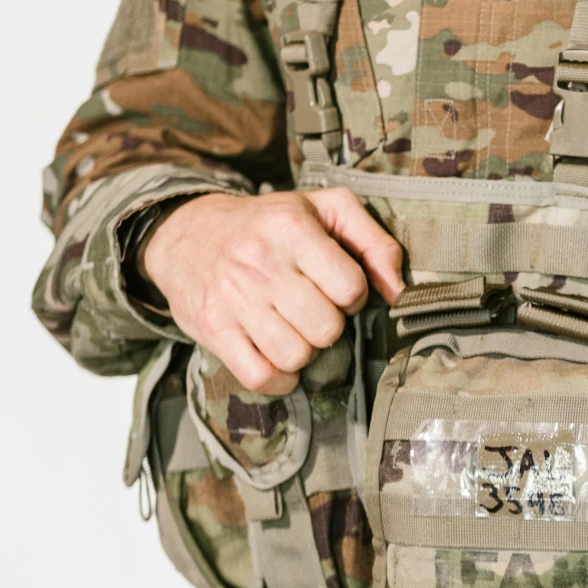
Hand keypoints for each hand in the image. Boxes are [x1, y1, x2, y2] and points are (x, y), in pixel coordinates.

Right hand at [142, 190, 402, 395]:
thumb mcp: (324, 209)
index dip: (353, 294)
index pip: (350, 286)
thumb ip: (374, 241)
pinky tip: (278, 358)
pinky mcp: (213, 329)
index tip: (337, 287)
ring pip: (296, 356)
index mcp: (291, 228)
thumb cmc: (269, 224)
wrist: (187, 235)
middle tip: (313, 310)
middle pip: (326, 328)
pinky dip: (279, 378)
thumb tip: (400, 291)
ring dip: (304, 351)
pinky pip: (260, 377)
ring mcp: (233, 299)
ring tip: (294, 329)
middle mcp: (260, 263)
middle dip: (329, 325)